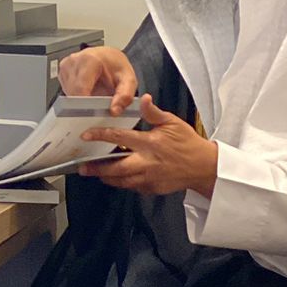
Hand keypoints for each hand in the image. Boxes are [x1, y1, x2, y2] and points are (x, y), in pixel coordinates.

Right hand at [60, 46, 140, 116]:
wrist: (108, 56)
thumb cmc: (116, 66)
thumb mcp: (128, 80)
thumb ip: (125, 96)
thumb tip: (114, 110)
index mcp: (90, 60)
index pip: (80, 89)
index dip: (86, 104)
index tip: (94, 113)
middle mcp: (74, 60)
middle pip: (73, 92)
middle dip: (84, 103)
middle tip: (98, 104)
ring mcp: (66, 64)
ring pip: (68, 92)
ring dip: (80, 98)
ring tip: (93, 93)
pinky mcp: (62, 70)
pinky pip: (66, 89)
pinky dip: (76, 93)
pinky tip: (86, 88)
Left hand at [79, 96, 217, 197]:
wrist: (204, 167)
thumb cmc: (188, 143)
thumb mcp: (172, 123)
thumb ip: (153, 112)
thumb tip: (143, 98)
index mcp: (150, 143)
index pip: (120, 138)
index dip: (101, 136)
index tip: (86, 135)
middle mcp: (147, 163)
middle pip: (116, 168)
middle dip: (97, 168)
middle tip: (82, 166)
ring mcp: (150, 178)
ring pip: (122, 181)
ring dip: (107, 177)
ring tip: (94, 172)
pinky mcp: (152, 188)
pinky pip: (132, 187)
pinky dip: (121, 183)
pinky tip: (114, 177)